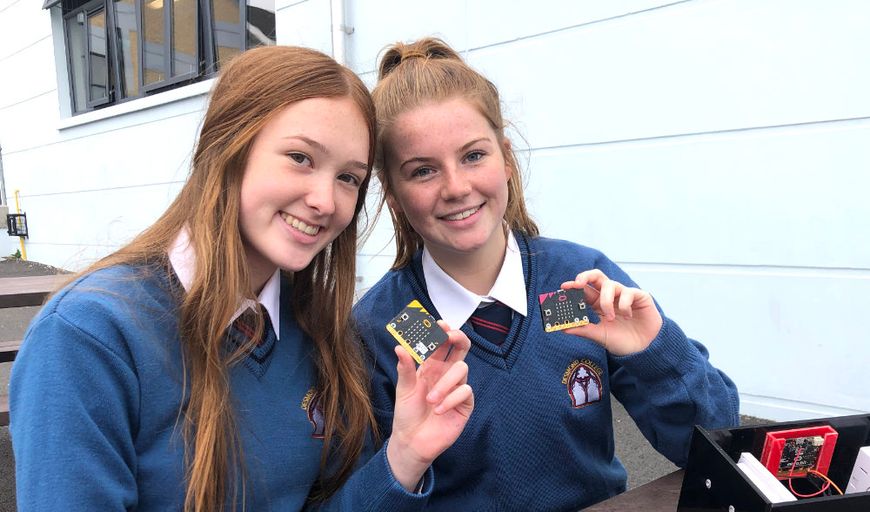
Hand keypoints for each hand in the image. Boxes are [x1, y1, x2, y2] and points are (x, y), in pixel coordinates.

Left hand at [386, 321, 473, 490]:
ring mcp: (457, 388)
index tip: (439, 324)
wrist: (412, 441)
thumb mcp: (403, 390)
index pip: (441, 344)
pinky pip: (466, 391)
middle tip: (450, 335)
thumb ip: (405, 368)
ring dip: (446, 383)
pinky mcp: (464, 404)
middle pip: (461, 348)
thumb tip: (399, 346)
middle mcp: (446, 374)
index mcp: (431, 367)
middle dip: (458, 338)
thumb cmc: (407, 414)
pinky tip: (438, 410)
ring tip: (430, 400)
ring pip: (462, 369)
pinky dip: (451, 399)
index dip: (442, 332)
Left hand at [561, 269, 662, 355]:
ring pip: (610, 285)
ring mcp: (624, 294)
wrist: (644, 349)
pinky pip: (628, 293)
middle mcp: (610, 296)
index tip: (564, 287)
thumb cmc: (621, 341)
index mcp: (598, 303)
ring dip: (607, 301)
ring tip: (610, 318)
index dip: (574, 286)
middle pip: (596, 276)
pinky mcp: (639, 296)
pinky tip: (628, 317)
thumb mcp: (599, 336)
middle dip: (585, 276)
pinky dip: (624, 305)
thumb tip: (563, 328)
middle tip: (578, 284)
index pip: (584, 290)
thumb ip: (583, 330)